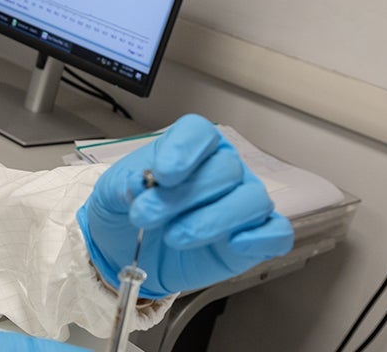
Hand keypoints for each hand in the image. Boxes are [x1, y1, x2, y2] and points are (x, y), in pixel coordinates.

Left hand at [77, 114, 293, 297]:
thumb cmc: (127, 211)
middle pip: (225, 169)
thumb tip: (140, 182)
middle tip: (147, 216)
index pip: (199, 133)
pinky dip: (260, 238)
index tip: (162, 174)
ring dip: (213, 220)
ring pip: (252, 200)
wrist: (127, 252)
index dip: (184, 149)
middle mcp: (223, 171)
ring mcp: (241, 204)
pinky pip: (276, 233)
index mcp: (190, 149)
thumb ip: (123, 185)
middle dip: (185, 195)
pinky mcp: (252, 239)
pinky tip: (233, 244)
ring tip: (174, 237)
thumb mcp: (110, 193)